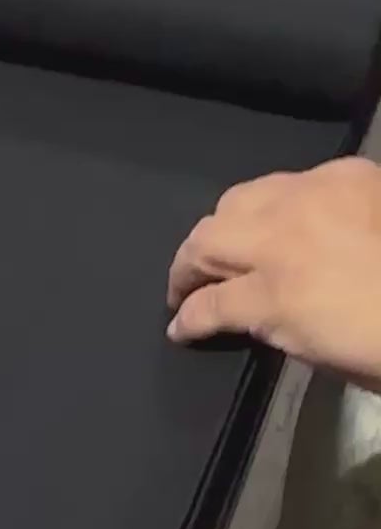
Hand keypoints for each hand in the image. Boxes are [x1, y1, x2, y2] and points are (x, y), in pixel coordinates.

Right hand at [167, 159, 380, 383]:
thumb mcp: (320, 353)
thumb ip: (273, 326)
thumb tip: (249, 314)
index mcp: (275, 295)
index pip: (207, 304)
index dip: (187, 318)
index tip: (179, 326)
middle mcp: (283, 237)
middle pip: (209, 237)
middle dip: (190, 264)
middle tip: (189, 284)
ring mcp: (315, 198)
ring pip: (242, 197)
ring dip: (227, 224)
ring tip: (232, 244)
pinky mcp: (349, 175)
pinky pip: (295, 179)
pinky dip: (281, 201)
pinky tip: (295, 218)